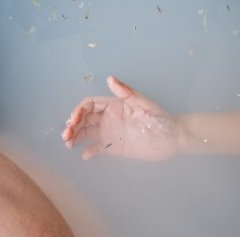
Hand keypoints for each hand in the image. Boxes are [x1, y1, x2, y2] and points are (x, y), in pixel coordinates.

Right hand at [61, 76, 179, 160]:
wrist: (173, 139)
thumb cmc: (161, 120)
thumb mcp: (145, 104)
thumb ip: (127, 93)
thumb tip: (110, 78)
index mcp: (114, 106)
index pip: (91, 105)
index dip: (79, 111)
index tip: (74, 120)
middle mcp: (109, 119)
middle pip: (85, 119)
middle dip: (73, 125)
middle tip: (67, 135)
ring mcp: (111, 133)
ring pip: (87, 133)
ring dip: (76, 136)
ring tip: (68, 144)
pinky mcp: (115, 148)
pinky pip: (98, 149)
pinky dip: (89, 151)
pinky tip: (84, 154)